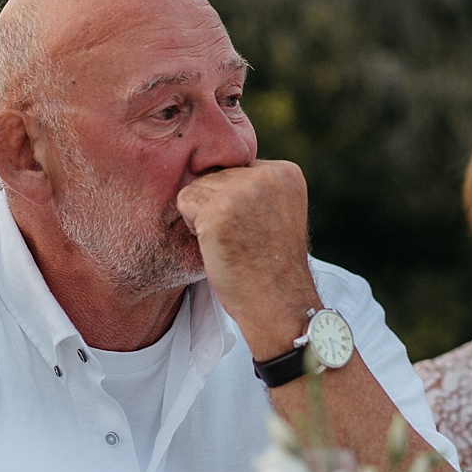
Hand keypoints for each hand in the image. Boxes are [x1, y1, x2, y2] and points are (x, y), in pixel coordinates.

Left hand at [176, 160, 319, 354]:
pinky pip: (185, 201)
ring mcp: (243, 189)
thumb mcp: (277, 212)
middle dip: (220, 206)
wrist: (278, 301)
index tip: (255, 229)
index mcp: (286, 173)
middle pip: (216, 175)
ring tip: (230, 242)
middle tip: (242, 238)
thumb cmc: (271, 265)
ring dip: (204, 215)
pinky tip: (216, 244)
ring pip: (198, 186)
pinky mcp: (218, 207)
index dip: (237, 201)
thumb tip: (213, 169)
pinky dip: (192, 226)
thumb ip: (257, 188)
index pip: (239, 169)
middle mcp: (267, 174)